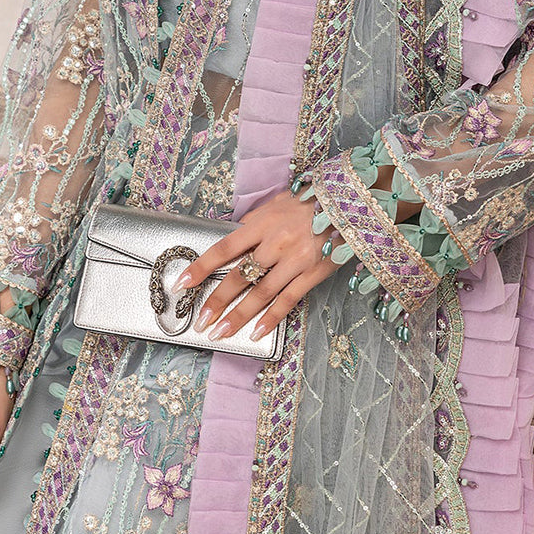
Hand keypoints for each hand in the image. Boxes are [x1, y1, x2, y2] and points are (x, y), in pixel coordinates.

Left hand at [174, 189, 337, 341]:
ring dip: (238, 315)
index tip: (182, 284)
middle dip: (216, 301)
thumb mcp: (278, 203)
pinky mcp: (313, 273)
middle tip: (199, 320)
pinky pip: (288, 300)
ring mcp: (295, 260)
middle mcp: (276, 242)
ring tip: (219, 332)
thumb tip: (234, 236)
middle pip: (239, 276)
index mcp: (262, 222)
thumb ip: (255, 222)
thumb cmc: (312, 201)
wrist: (351, 203)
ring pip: (260, 293)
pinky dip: (271, 318)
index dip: (200, 267)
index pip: (224, 247)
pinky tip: (256, 332)